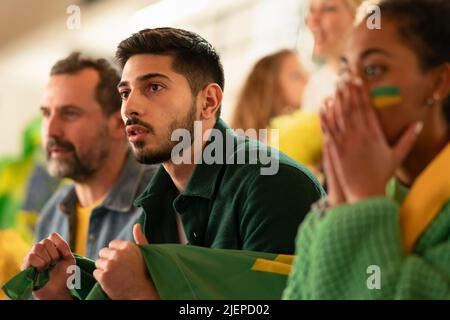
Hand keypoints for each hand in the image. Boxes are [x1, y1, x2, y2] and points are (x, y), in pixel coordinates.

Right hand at [22, 233, 74, 299]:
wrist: (57, 289)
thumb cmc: (64, 274)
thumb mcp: (70, 259)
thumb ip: (64, 247)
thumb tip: (53, 235)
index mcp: (52, 246)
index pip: (53, 236)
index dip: (59, 245)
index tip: (63, 255)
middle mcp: (41, 248)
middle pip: (45, 241)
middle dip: (53, 254)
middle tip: (54, 264)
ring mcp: (32, 255)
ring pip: (37, 247)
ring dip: (46, 259)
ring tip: (47, 267)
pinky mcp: (25, 264)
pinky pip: (31, 257)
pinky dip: (39, 264)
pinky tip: (41, 270)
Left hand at [93, 224, 158, 299]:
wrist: (141, 292)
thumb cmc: (144, 273)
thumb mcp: (144, 253)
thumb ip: (139, 238)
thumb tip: (136, 225)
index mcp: (127, 246)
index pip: (111, 245)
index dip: (115, 254)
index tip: (122, 262)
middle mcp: (118, 254)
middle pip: (103, 253)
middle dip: (108, 260)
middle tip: (117, 270)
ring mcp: (110, 265)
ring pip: (98, 263)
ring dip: (104, 269)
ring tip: (115, 276)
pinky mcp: (103, 276)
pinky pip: (96, 273)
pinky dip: (101, 278)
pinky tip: (111, 281)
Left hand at [320, 78, 421, 203]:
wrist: (365, 193)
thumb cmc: (381, 176)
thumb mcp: (397, 157)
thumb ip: (407, 139)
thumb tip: (418, 124)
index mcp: (375, 135)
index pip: (367, 109)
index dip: (362, 93)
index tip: (358, 81)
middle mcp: (360, 136)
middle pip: (353, 108)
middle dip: (349, 91)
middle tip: (345, 76)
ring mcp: (346, 142)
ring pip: (340, 116)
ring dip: (337, 99)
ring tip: (335, 85)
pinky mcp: (335, 150)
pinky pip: (329, 130)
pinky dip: (325, 117)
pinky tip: (323, 106)